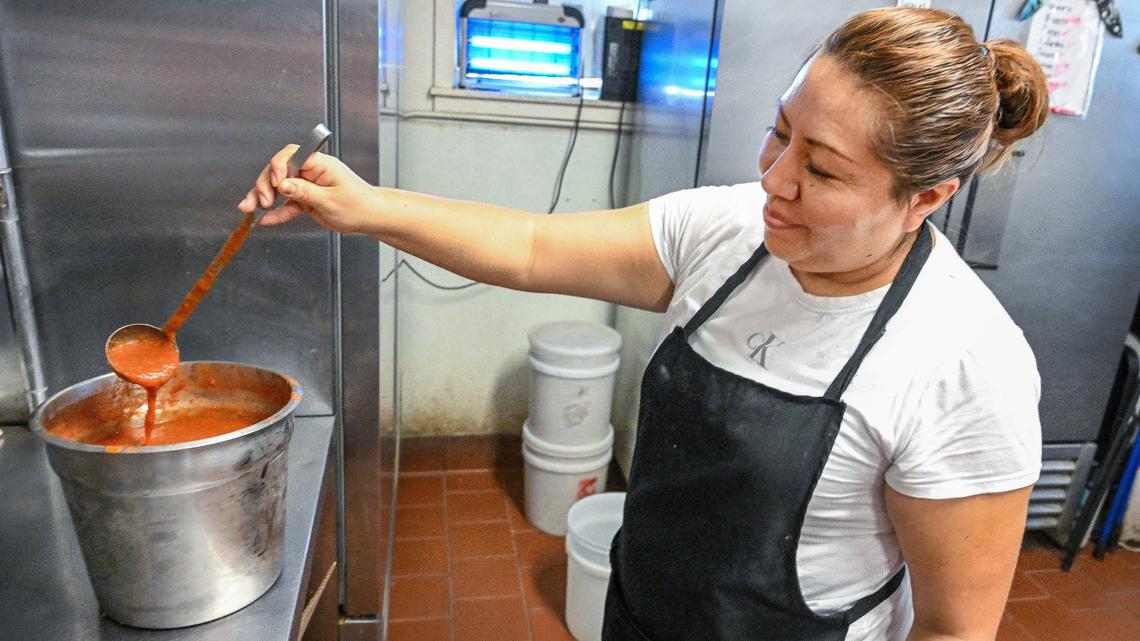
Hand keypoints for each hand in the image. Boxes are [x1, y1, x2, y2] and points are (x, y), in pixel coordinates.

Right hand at [238, 145, 376, 233]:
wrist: (371, 218)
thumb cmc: (359, 206)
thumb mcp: (330, 201)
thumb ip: (304, 192)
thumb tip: (282, 185)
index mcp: (319, 164)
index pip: (291, 155)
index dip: (278, 166)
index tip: (276, 183)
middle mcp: (310, 171)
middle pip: (279, 170)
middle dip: (265, 183)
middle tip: (262, 200)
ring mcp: (307, 185)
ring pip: (278, 188)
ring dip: (262, 198)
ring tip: (248, 209)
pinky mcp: (306, 199)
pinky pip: (286, 204)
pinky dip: (276, 212)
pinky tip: (264, 220)